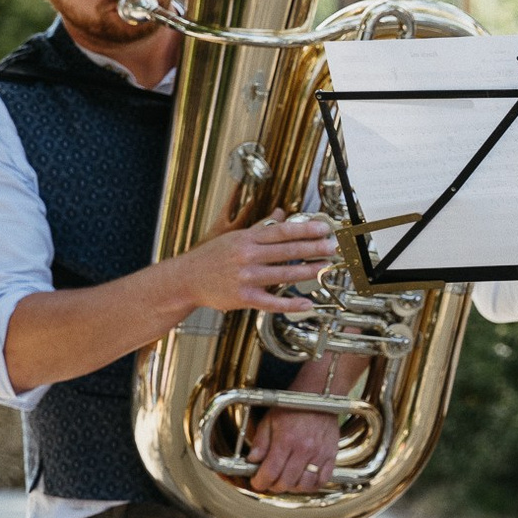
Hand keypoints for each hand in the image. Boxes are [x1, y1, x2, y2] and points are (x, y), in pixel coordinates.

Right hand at [170, 209, 337, 316]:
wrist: (185, 280)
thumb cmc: (210, 258)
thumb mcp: (233, 237)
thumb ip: (260, 227)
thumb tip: (280, 213)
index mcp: (246, 240)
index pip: (282, 232)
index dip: (306, 230)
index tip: (324, 228)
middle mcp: (247, 257)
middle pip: (287, 251)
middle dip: (314, 248)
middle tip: (333, 246)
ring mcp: (246, 278)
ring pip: (284, 275)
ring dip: (308, 272)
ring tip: (326, 267)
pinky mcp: (244, 298)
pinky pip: (272, 302)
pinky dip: (290, 303)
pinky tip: (307, 302)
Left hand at [246, 406, 341, 493]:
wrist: (320, 396)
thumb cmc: (293, 407)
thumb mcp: (269, 420)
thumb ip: (260, 442)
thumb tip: (252, 461)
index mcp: (286, 440)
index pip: (270, 473)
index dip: (260, 482)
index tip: (257, 482)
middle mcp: (304, 449)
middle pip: (286, 482)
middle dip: (274, 486)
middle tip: (270, 481)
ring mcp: (320, 453)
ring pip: (304, 485)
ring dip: (292, 487)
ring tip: (287, 480)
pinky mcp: (331, 454)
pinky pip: (323, 480)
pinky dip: (312, 485)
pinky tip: (304, 480)